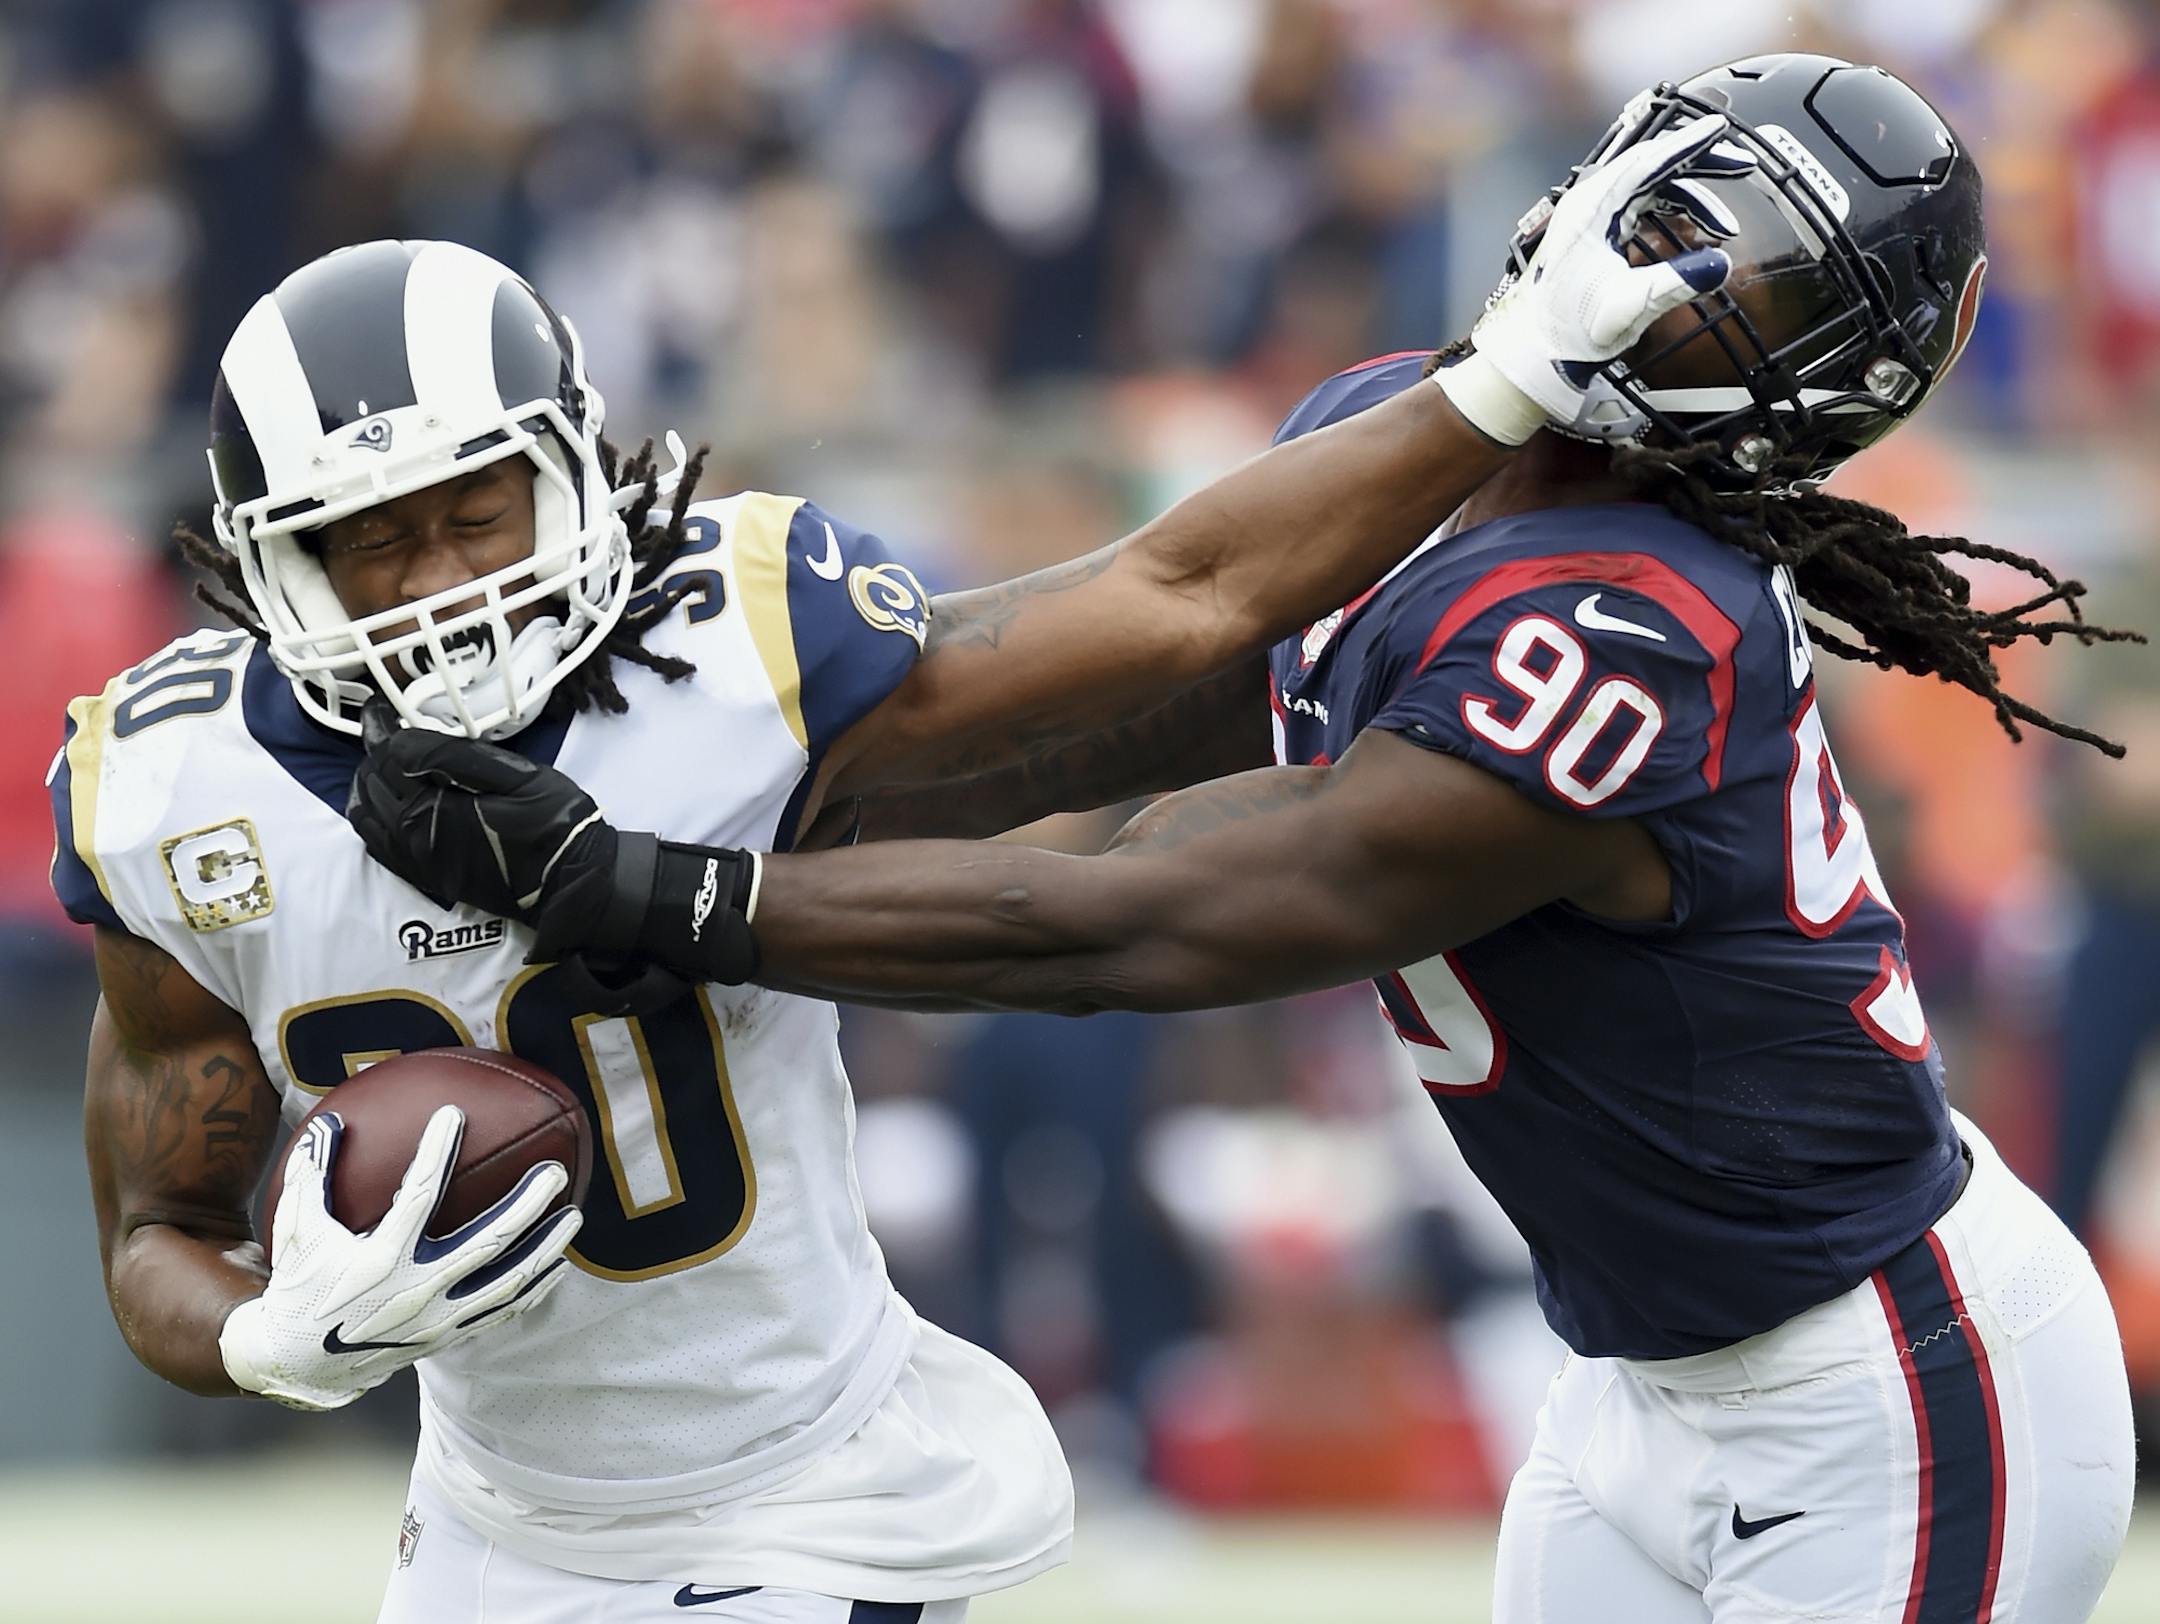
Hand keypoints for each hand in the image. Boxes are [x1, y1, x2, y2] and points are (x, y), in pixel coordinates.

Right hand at [218, 1107, 578, 1411]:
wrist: (301, 1362)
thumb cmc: (301, 1282)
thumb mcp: (295, 1229)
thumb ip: (311, 1173)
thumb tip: (332, 1117)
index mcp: (378, 1260)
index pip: (417, 1197)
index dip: (436, 1153)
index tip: (454, 1114)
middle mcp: (415, 1291)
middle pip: (486, 1243)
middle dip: (525, 1206)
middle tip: (554, 1170)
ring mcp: (437, 1319)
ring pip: (506, 1282)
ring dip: (545, 1248)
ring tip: (574, 1216)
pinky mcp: (448, 1337)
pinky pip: (502, 1313)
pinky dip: (534, 1290)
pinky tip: (558, 1266)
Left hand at [347, 697, 612, 926]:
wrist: (571, 883)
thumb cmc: (554, 822)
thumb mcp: (518, 776)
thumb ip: (457, 757)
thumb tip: (405, 738)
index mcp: (433, 810)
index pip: (387, 758)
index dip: (381, 727)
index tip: (381, 707)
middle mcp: (412, 838)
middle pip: (371, 784)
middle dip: (375, 753)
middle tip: (391, 731)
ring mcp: (415, 861)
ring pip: (365, 814)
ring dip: (369, 784)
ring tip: (388, 764)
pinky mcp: (423, 877)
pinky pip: (377, 844)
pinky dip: (371, 817)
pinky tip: (388, 803)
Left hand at [1436, 113, 1756, 444]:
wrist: (1534, 354)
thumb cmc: (1570, 333)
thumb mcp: (1627, 308)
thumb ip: (1673, 284)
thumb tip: (1720, 264)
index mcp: (1592, 210)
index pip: (1647, 162)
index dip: (1688, 144)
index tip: (1721, 127)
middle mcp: (1588, 203)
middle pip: (1651, 164)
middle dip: (1698, 163)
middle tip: (1740, 165)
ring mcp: (1590, 215)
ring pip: (1649, 185)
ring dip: (1690, 197)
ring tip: (1725, 225)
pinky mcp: (1594, 231)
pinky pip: (1640, 204)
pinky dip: (1671, 211)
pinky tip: (1696, 230)